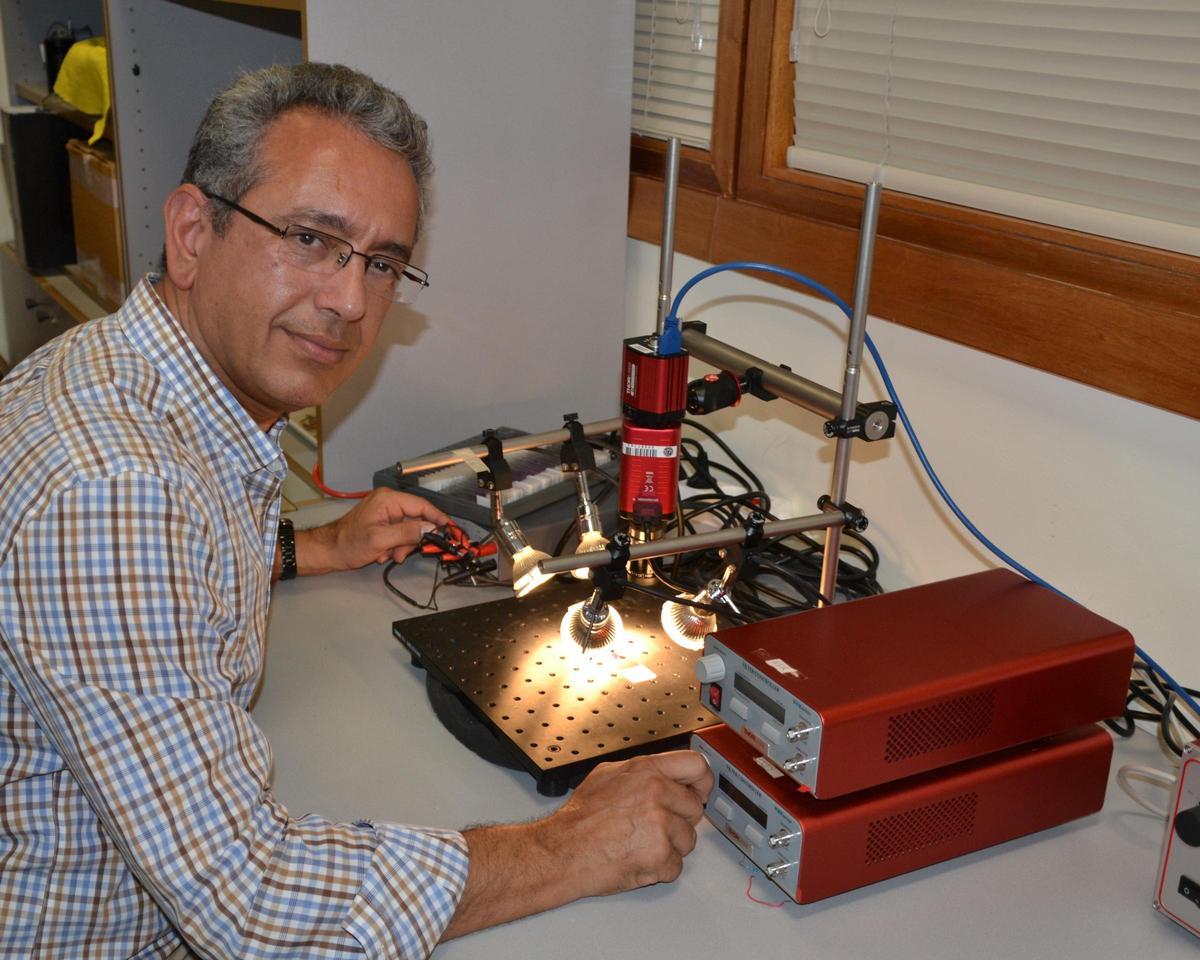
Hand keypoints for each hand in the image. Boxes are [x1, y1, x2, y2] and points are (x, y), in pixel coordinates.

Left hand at [293, 488, 450, 575]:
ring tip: (387, 555)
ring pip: (408, 529)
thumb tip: (430, 527)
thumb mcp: (380, 540)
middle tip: (400, 554)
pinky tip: (382, 553)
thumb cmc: (349, 544)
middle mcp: (388, 502)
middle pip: (416, 520)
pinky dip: (394, 545)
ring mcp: (385, 512)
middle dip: (410, 539)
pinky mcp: (382, 522)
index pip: (422, 505)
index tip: (451, 529)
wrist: (328, 551)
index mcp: (388, 499)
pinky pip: (399, 533)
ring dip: (401, 546)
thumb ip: (407, 532)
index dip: (438, 518)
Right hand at [544, 750, 712, 894]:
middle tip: (654, 826)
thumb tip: (664, 771)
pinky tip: (639, 858)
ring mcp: (660, 825)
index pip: (696, 767)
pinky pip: (677, 865)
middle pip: (694, 808)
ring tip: (641, 843)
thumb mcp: (607, 775)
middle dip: (679, 819)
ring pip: (688, 839)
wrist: (563, 852)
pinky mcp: (661, 855)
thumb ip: (642, 771)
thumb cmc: (579, 819)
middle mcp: (656, 794)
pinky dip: (661, 868)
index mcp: (646, 771)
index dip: (703, 781)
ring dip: (670, 846)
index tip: (701, 791)